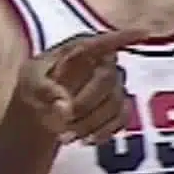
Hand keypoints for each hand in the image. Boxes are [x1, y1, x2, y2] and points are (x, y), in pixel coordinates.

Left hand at [14, 28, 145, 143]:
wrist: (39, 110)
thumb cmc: (35, 85)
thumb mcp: (29, 81)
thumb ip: (44, 89)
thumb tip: (66, 105)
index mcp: (80, 49)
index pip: (104, 41)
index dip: (124, 37)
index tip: (144, 33)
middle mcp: (101, 63)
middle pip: (106, 80)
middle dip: (84, 104)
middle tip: (63, 121)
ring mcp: (113, 85)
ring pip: (115, 103)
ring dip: (90, 123)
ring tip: (64, 136)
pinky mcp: (118, 107)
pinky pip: (122, 119)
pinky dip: (103, 132)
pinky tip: (86, 140)